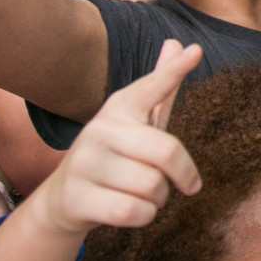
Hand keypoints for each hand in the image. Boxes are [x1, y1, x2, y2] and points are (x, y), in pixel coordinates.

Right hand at [29, 40, 202, 234]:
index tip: (195, 51)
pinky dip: (144, 216)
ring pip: (152, 186)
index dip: (173, 71)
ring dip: (159, 198)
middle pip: (166, 152)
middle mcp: (99, 129)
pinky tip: (132, 209)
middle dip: (182, 174)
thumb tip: (178, 44)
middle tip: (182, 183)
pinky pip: (134, 212)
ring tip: (144, 194)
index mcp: (120, 108)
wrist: (64, 200)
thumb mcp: (139, 122)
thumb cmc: (116, 156)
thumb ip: (160, 87)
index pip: (151, 87)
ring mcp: (84, 163)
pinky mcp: (77, 198)